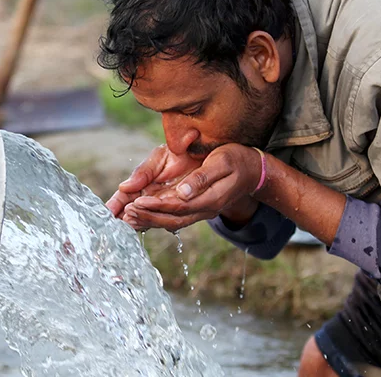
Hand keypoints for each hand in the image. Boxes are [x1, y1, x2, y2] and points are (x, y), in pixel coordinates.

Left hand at [122, 144, 262, 231]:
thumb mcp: (223, 161)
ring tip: (129, 218)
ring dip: (151, 221)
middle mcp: (206, 209)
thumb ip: (202, 177)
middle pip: (173, 219)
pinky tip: (144, 216)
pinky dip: (158, 218)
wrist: (254, 170)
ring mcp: (203, 211)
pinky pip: (176, 217)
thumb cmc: (238, 159)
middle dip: (148, 217)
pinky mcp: (198, 208)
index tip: (137, 202)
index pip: (179, 205)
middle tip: (126, 214)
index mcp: (211, 198)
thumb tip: (182, 192)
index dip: (156, 205)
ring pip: (173, 221)